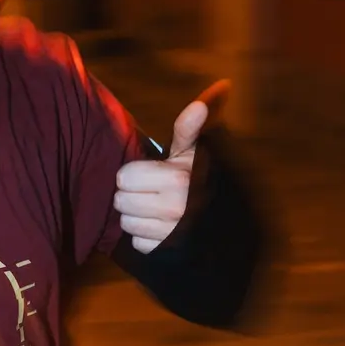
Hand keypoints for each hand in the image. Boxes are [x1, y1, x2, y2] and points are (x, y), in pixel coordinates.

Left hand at [114, 81, 229, 253]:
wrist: (224, 225)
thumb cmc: (203, 180)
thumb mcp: (195, 152)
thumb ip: (190, 128)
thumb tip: (212, 92)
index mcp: (177, 178)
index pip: (124, 177)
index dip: (134, 174)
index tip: (150, 174)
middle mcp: (173, 207)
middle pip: (120, 200)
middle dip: (132, 195)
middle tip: (152, 192)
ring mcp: (169, 233)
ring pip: (125, 222)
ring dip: (136, 216)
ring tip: (156, 210)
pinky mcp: (165, 252)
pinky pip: (136, 242)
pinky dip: (144, 237)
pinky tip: (159, 228)